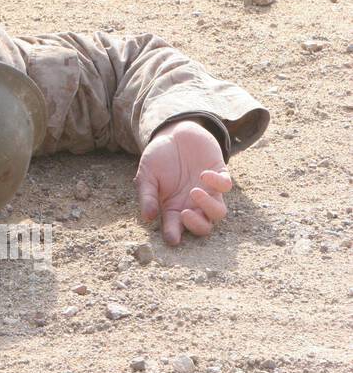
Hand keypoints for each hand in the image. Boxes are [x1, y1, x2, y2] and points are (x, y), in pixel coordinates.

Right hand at [134, 119, 232, 245]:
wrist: (174, 133)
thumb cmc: (158, 157)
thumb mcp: (146, 174)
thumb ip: (147, 195)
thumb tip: (147, 217)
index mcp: (173, 206)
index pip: (175, 227)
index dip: (174, 235)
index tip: (172, 239)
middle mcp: (192, 203)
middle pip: (203, 226)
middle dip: (197, 225)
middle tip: (185, 213)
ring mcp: (208, 191)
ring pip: (219, 212)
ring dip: (209, 206)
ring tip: (194, 191)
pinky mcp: (219, 175)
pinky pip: (225, 186)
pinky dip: (217, 182)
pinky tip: (203, 173)